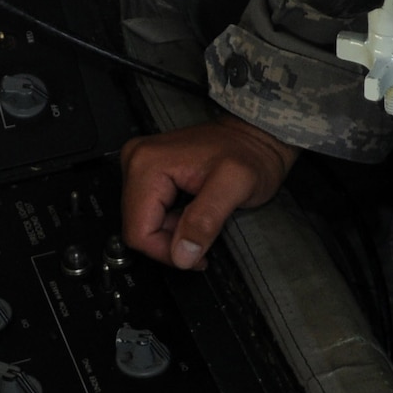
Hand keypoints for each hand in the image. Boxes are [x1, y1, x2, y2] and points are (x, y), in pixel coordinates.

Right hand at [118, 116, 295, 269]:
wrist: (256, 137)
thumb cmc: (251, 154)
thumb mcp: (236, 185)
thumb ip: (206, 220)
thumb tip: (181, 255)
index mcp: (147, 164)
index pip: (137, 231)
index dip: (166, 252)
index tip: (196, 253)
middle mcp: (136, 162)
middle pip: (137, 228)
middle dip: (170, 242)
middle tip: (203, 235)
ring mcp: (140, 167)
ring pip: (143, 224)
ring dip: (172, 233)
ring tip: (202, 221)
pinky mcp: (149, 174)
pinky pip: (150, 214)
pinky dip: (172, 224)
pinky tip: (193, 214)